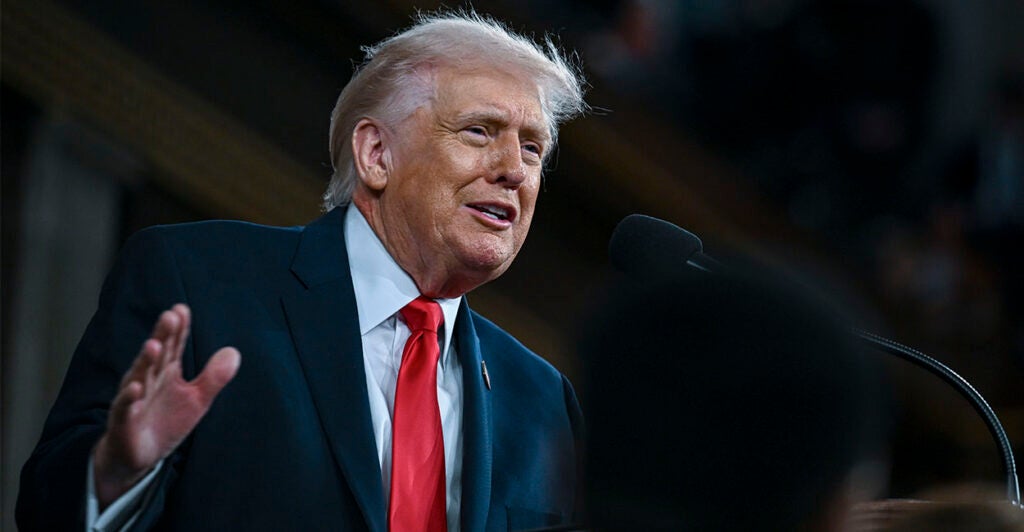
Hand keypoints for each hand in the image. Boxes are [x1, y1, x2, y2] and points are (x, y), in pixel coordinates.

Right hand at [92, 304, 240, 507]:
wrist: (137, 456)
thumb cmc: (166, 422)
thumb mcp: (197, 399)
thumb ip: (213, 376)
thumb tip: (234, 351)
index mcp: (166, 371)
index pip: (173, 345)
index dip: (178, 329)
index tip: (182, 309)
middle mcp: (147, 380)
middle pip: (156, 355)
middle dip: (162, 336)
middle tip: (170, 316)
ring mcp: (134, 399)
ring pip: (139, 376)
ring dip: (146, 361)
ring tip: (154, 345)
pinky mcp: (124, 422)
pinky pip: (124, 408)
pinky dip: (128, 397)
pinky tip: (135, 387)